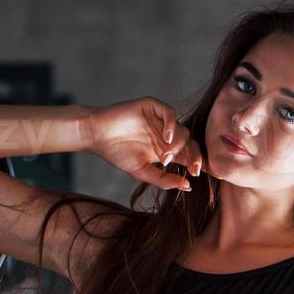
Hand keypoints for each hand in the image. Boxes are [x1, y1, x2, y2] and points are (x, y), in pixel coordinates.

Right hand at [82, 97, 205, 190]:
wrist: (96, 135)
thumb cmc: (116, 153)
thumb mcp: (142, 172)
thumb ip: (164, 179)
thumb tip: (187, 186)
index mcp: (166, 150)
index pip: (189, 155)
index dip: (196, 163)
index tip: (195, 175)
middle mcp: (166, 134)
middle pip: (190, 143)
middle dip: (194, 156)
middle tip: (192, 168)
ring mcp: (160, 120)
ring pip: (182, 130)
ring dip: (178, 145)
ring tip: (164, 156)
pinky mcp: (152, 107)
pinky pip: (170, 113)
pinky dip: (172, 125)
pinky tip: (167, 138)